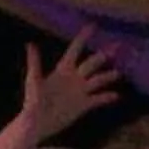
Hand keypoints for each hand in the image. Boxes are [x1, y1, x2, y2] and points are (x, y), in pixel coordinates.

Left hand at [12, 29, 120, 144]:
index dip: (83, 38)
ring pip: (98, 80)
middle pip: (92, 63)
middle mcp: (74, 78)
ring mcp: (80, 91)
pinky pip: (98, 99)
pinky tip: (117, 96)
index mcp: (63, 70)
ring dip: (108, 76)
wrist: (37, 123)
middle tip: (117, 46)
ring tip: (118, 73)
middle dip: (104, 55)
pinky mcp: (84, 105)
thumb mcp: (34, 81)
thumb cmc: (33, 100)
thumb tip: (30, 44)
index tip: (92, 26)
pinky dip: (107, 97)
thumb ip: (35, 63)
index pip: (75, 50)